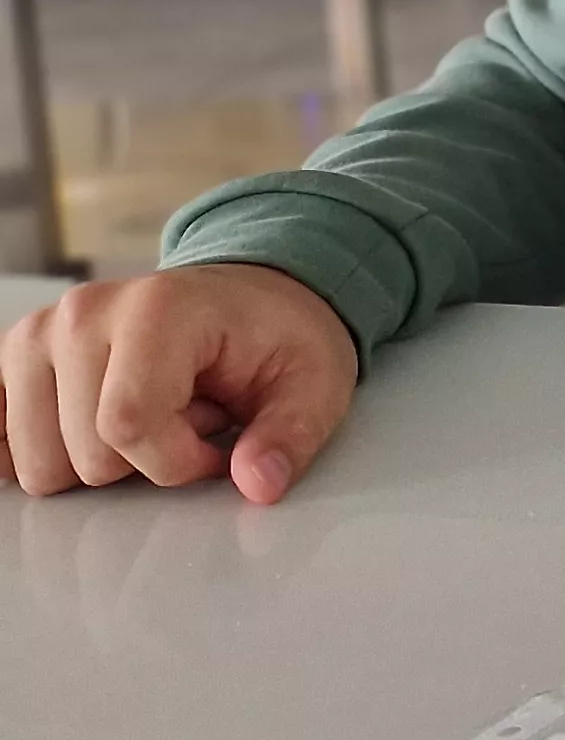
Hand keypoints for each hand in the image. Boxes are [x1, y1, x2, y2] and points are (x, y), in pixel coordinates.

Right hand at [3, 264, 356, 503]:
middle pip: (86, 454)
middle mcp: (82, 314)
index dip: (177, 462)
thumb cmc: (274, 338)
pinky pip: (3, 443)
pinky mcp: (15, 363)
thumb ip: (290, 437)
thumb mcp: (315, 383)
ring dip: (103, 457)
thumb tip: (259, 483)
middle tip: (189, 416)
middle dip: (146, 460)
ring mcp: (38, 336)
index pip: (129, 425)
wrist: (245, 299)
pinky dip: (50, 453)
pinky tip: (95, 426)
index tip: (218, 445)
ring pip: (42, 463)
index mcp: (157, 308)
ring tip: (153, 410)